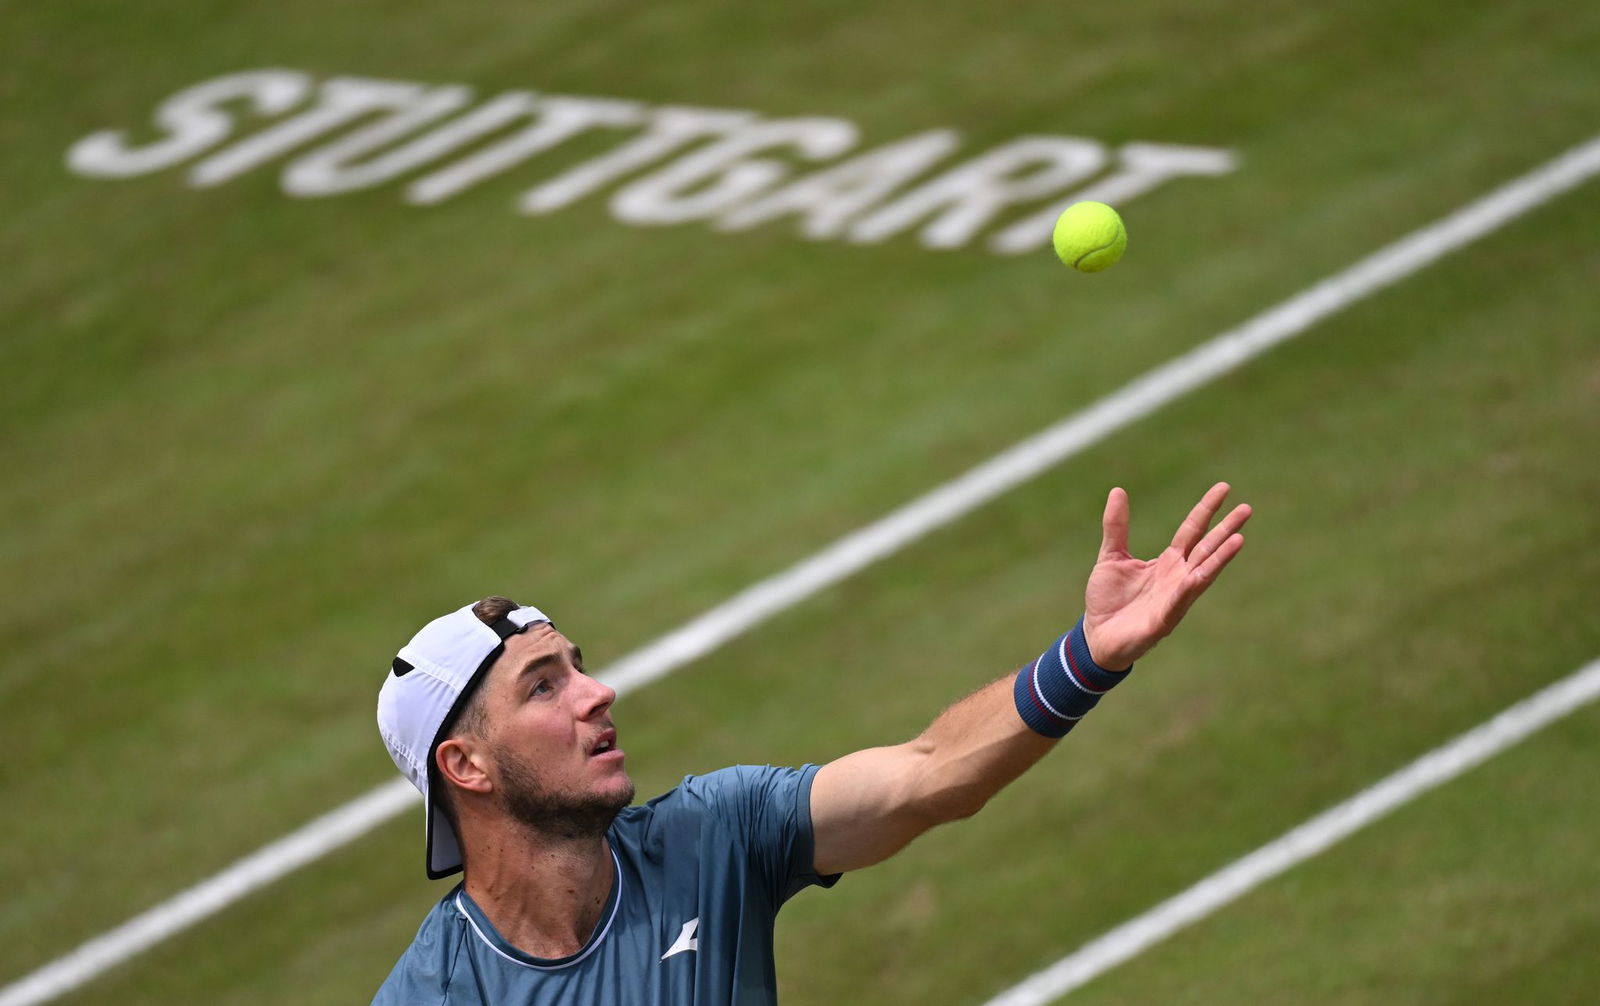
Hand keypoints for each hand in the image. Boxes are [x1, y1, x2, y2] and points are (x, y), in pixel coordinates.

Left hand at [1082, 483, 1250, 669]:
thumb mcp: (1110, 556)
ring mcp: (1175, 598)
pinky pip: (1177, 602)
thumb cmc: (1108, 599)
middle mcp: (1178, 577)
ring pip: (1202, 574)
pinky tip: (1197, 577)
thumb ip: (1117, 527)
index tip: (1224, 487)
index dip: (1206, 509)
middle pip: (1206, 548)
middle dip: (1226, 529)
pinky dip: (1187, 589)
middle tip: (1247, 508)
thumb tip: (1118, 490)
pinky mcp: (1163, 620)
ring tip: (1239, 540)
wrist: (1097, 637)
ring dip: (1219, 558)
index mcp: (1168, 561)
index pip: (1192, 529)